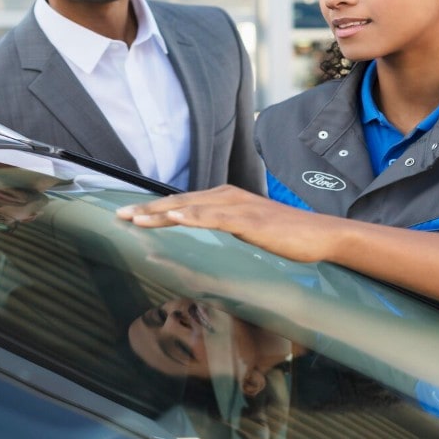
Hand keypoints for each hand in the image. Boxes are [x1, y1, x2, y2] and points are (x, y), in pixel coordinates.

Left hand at [114, 185, 347, 262]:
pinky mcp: (248, 218)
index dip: (153, 209)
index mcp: (224, 200)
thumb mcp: (247, 232)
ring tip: (135, 219)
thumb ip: (225, 231)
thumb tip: (203, 240)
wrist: (320, 235)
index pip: (181, 203)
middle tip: (118, 217)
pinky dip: (193, 216)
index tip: (128, 216)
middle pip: (178, 202)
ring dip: (160, 213)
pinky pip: (215, 217)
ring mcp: (237, 206)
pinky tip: (175, 218)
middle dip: (146, 210)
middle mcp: (226, 197)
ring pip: (190, 207)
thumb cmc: (285, 236)